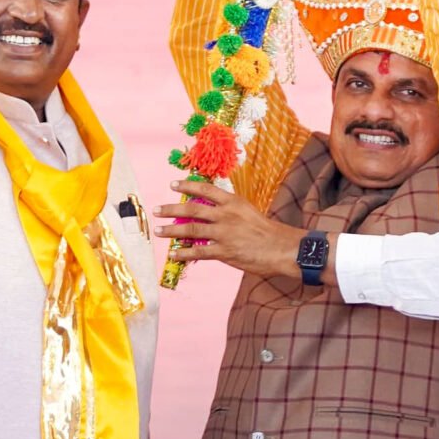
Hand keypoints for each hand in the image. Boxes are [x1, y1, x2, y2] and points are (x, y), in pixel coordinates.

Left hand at [155, 180, 304, 277]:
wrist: (282, 248)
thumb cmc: (268, 231)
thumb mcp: (249, 211)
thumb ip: (230, 211)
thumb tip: (212, 211)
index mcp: (233, 202)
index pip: (205, 190)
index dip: (187, 186)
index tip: (173, 185)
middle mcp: (225, 215)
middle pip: (192, 209)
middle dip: (171, 209)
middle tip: (157, 210)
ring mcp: (223, 233)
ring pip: (191, 230)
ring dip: (171, 230)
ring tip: (159, 230)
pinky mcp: (224, 251)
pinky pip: (198, 251)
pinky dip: (184, 253)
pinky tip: (173, 254)